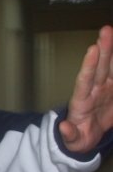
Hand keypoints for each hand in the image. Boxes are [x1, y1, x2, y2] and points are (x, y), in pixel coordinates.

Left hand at [60, 25, 112, 152]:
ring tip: (110, 31)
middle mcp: (93, 91)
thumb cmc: (77, 137)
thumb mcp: (72, 141)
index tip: (92, 50)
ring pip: (110, 67)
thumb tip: (63, 127)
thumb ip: (68, 134)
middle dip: (103, 49)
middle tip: (106, 30)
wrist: (86, 137)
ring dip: (111, 50)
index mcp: (81, 102)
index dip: (88, 66)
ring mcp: (104, 89)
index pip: (84, 81)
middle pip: (98, 68)